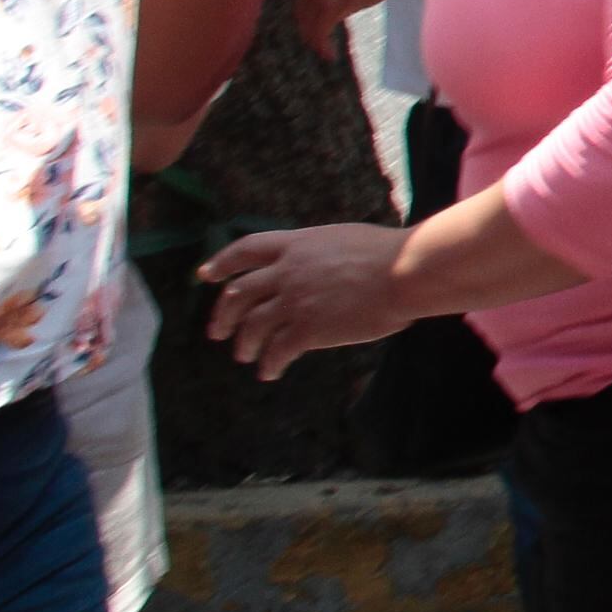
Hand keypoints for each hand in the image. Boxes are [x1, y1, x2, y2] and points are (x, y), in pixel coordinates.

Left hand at [195, 221, 415, 378]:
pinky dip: (270, 363)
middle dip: (223, 315)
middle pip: (238, 294)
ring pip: (252, 326)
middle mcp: (287, 271)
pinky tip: (271, 372)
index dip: (222, 263)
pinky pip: (277, 351)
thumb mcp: (343, 240)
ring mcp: (295, 301)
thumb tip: (314, 266)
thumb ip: (318, 253)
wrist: (406, 272)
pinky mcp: (308, 329)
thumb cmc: (390, 254)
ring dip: (245, 344)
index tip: (205, 276)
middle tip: (218, 331)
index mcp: (296, 245)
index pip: (245, 250)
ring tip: (245, 355)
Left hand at [294, 0, 392, 55]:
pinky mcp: (332, 5)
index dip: (305, 15)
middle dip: (307, 29)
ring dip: (315, 40)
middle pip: (301, 12)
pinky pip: (321, 31)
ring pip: (309, 24)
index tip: (311, 25)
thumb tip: (340, 0)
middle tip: (316, 42)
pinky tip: (330, 55)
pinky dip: (323, 46)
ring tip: (324, 52)